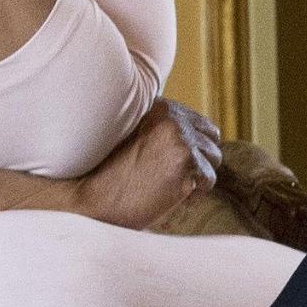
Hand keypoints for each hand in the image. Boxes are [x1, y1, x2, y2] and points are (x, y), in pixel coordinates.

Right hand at [72, 100, 222, 230]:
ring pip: (213, 159)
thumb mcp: (139, 139)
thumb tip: (203, 136)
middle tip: (170, 177)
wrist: (93, 199)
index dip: (190, 149)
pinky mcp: (185, 162)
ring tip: (166, 185)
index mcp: (161, 108)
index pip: (200, 124)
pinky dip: (194, 194)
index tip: (167, 165)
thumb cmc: (112, 175)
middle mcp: (172, 118)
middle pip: (211, 139)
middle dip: (198, 160)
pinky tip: (169, 195)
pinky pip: (208, 180)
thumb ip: (165, 131)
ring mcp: (180, 139)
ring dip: (196, 177)